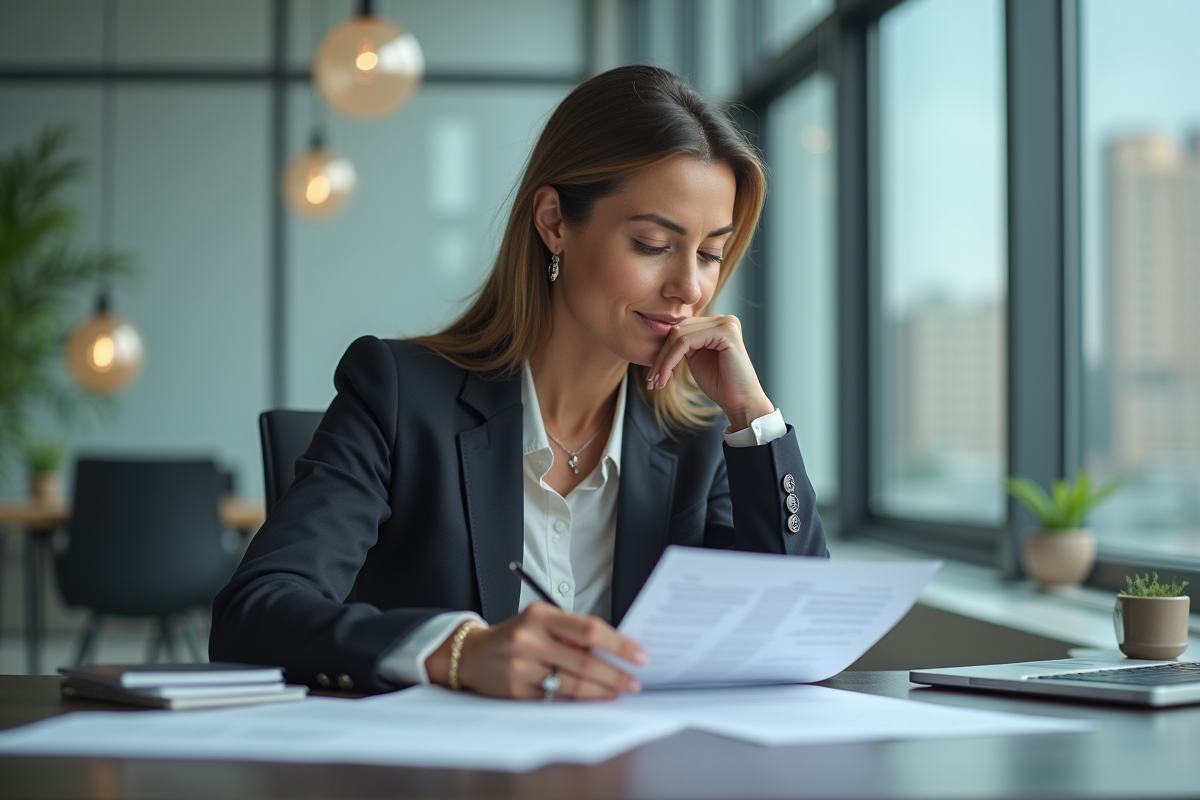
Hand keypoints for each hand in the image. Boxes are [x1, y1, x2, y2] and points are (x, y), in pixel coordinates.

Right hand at [426, 603, 646, 699]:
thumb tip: (614, 649)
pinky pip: (557, 699)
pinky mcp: (517, 692)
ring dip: (602, 691)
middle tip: (634, 682)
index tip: (639, 655)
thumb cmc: (516, 635)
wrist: (472, 655)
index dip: (619, 644)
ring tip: (618, 691)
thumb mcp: (540, 620)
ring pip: (573, 685)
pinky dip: (579, 701)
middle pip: (584, 662)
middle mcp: (529, 640)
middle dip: (616, 675)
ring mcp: (522, 668)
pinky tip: (593, 699)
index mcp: (540, 616)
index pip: (589, 629)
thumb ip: (572, 631)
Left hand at [646, 315, 773, 431]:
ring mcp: (726, 323)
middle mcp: (723, 319)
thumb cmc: (720, 384)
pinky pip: (686, 342)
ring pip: (679, 335)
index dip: (663, 351)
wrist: (741, 402)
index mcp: (716, 324)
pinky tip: (666, 377)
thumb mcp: (696, 358)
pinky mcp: (726, 332)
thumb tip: (658, 337)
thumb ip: (684, 344)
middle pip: (678, 330)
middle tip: (651, 381)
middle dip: (660, 357)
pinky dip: (671, 360)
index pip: (681, 329)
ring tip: (656, 382)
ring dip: (663, 361)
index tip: (652, 376)